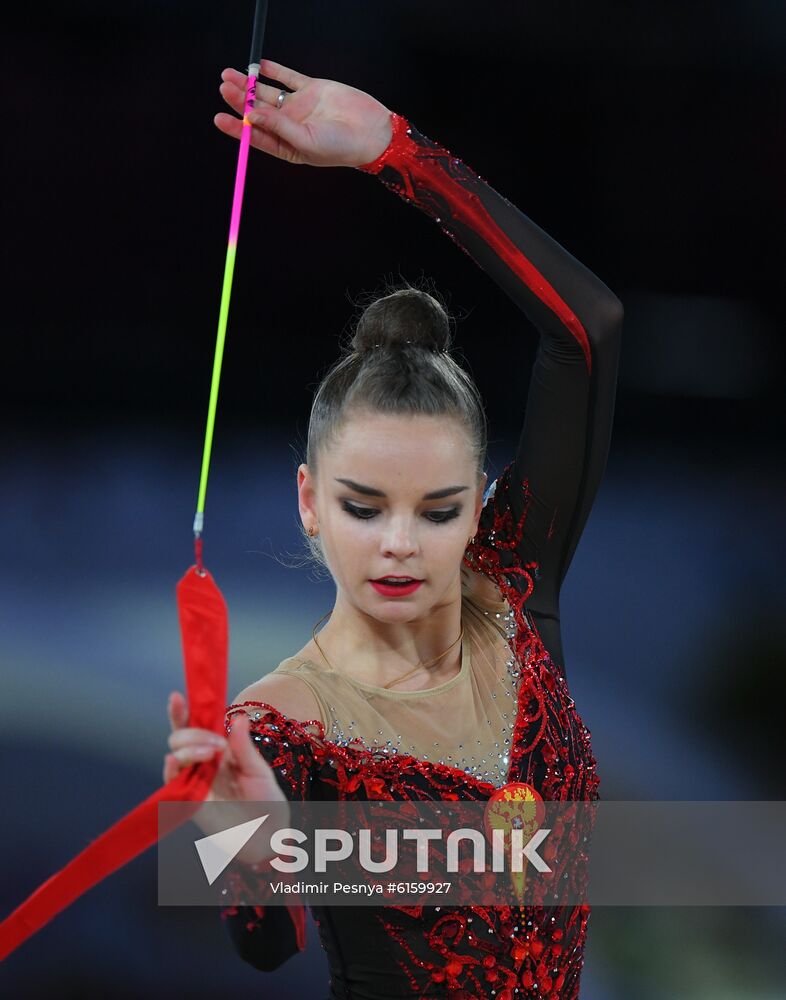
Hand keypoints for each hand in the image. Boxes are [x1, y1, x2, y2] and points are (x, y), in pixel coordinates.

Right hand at [163, 690, 285, 807]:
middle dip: (192, 732)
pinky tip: (175, 761)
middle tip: (216, 743)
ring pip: (176, 756)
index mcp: (222, 751)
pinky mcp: (191, 802)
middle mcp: (205, 763)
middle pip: (181, 738)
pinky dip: (171, 770)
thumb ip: (243, 747)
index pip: (199, 726)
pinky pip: (173, 784)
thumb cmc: (267, 802)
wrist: (269, 837)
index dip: (185, 711)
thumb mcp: (259, 771)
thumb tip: (238, 716)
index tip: (178, 696)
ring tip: (208, 752)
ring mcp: (196, 781)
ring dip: (188, 748)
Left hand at [214, 60, 392, 167]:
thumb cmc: (341, 148)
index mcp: (286, 146)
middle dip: (240, 99)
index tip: (219, 118)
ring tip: (231, 74)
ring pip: (268, 93)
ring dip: (250, 84)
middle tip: (224, 87)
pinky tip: (259, 66)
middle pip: (258, 110)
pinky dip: (274, 71)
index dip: (237, 127)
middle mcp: (289, 126)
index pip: (255, 136)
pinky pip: (287, 78)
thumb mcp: (305, 142)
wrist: (371, 132)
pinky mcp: (311, 89)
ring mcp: (300, 106)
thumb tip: (251, 114)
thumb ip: (278, 126)